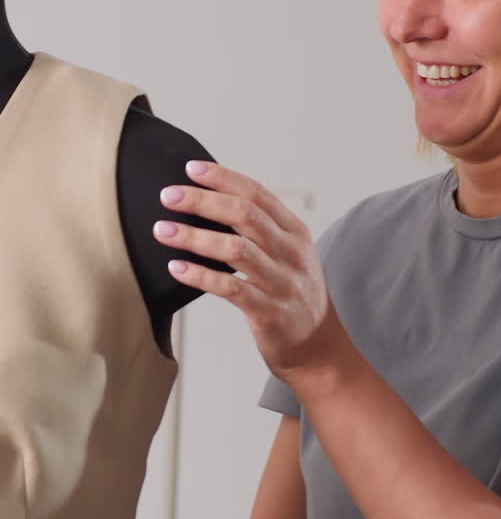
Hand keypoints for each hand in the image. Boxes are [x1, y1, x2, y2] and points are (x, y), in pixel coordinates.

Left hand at [153, 161, 345, 384]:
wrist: (319, 349)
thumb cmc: (293, 298)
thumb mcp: (289, 257)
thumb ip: (261, 232)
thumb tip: (213, 203)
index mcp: (296, 233)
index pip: (258, 194)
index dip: (224, 178)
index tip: (192, 169)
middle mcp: (291, 254)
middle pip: (245, 215)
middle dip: (203, 201)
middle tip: (169, 196)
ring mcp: (281, 283)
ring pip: (236, 249)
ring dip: (195, 236)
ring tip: (164, 230)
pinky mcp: (268, 312)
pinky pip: (230, 289)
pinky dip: (201, 276)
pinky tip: (178, 268)